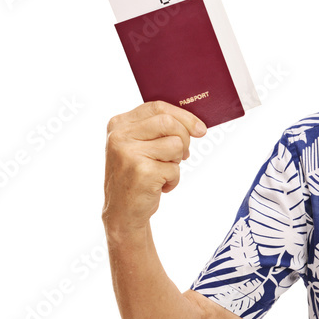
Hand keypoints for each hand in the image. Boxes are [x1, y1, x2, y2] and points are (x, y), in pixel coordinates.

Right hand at [102, 101, 206, 230]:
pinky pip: (175, 169)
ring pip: (175, 144)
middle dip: (184, 139)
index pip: (157, 107)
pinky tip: (159, 186)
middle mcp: (120, 136)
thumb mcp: (139, 146)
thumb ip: (157, 130)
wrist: (122, 211)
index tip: (200, 129)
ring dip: (177, 162)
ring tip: (162, 172)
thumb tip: (195, 125)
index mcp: (119, 125)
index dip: (184, 116)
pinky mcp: (141, 171)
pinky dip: (173, 180)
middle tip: (183, 155)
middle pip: (169, 122)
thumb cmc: (136, 176)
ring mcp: (129, 153)